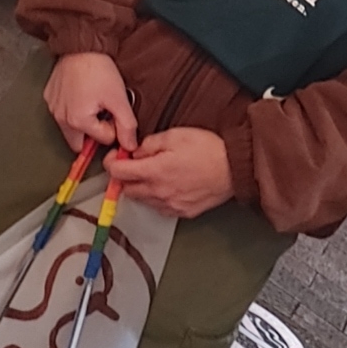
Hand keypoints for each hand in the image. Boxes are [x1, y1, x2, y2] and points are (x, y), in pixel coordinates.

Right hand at [44, 52, 138, 150]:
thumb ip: (126, 126)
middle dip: (93, 132)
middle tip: (103, 112)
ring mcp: (52, 108)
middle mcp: (60, 119)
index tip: (113, 109)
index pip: (103, 139)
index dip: (113, 126)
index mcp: (78, 122)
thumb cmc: (99, 70)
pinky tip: (80, 93)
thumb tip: (130, 147)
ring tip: (92, 100)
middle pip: (80, 142)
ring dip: (82, 121)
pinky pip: (61, 112)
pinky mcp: (48, 97)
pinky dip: (71, 108)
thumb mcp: (119, 99)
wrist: (81, 45)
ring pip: (70, 128)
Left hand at [104, 128, 232, 217]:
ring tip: (155, 174)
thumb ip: (150, 144)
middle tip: (134, 164)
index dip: (111, 162)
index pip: (118, 173)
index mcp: (155, 172)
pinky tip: (168, 186)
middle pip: (127, 190)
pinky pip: (160, 208)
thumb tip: (135, 152)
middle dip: (126, 177)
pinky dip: (157, 198)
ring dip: (141, 188)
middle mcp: (159, 192)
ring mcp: (171, 205)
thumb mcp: (175, 135)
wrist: (235, 168)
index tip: (115, 156)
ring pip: (143, 201)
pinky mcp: (183, 213)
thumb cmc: (208, 149)